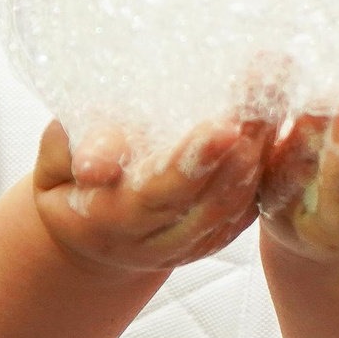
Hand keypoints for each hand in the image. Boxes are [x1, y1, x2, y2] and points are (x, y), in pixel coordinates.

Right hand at [32, 108, 270, 275]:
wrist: (89, 234)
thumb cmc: (69, 177)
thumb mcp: (56, 160)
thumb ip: (79, 152)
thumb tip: (98, 167)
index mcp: (109, 222)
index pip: (158, 193)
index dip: (191, 163)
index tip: (223, 128)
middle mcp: (154, 242)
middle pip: (210, 197)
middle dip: (243, 142)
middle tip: (265, 91)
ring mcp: (189, 245)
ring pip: (236, 202)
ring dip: (262, 149)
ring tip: (276, 94)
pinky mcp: (214, 239)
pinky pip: (248, 207)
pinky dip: (267, 167)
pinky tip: (282, 122)